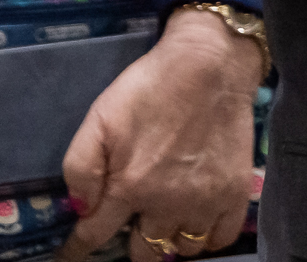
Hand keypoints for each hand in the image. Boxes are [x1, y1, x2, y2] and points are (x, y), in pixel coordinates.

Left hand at [57, 8, 265, 259]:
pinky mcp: (235, 194)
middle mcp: (167, 204)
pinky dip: (207, 239)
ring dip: (170, 239)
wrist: (211, 63)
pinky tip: (198, 222)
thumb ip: (80, 167)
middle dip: (133, 241)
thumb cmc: (150, 87)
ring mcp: (205, 202)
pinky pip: (221, 239)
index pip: (96, 236)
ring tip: (166, 220)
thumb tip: (81, 210)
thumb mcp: (100, 117)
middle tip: (134, 222)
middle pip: (144, 251)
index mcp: (130, 186)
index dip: (79, 248)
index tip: (71, 254)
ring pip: (183, 249)